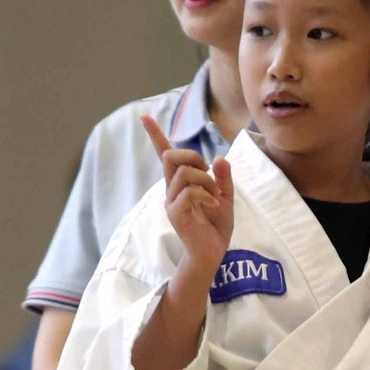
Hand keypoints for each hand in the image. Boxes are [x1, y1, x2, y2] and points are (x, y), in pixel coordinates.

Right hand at [143, 113, 232, 269]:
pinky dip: (206, 195)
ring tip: (216, 197)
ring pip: (183, 173)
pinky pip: (188, 192)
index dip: (155, 135)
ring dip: (206, 180)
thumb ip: (222, 178)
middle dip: (193, 156)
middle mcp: (171, 189)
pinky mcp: (175, 214)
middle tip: (210, 173)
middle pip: (171, 155)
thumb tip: (218, 158)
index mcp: (180, 182)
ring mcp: (171, 202)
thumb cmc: (216, 226)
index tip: (145, 116)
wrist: (212, 253)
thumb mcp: (225, 197)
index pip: (165, 154)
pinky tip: (214, 206)